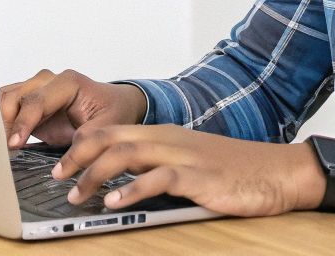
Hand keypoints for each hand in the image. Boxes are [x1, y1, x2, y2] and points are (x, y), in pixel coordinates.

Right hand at [0, 69, 147, 147]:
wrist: (116, 105)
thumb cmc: (113, 112)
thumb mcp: (109, 128)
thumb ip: (87, 140)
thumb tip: (65, 160)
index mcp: (68, 83)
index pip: (36, 101)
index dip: (23, 123)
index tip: (14, 144)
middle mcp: (48, 81)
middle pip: (14, 95)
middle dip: (8, 122)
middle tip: (7, 149)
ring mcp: (38, 88)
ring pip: (7, 97)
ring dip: (4, 121)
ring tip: (7, 146)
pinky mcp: (32, 101)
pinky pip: (10, 106)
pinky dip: (6, 122)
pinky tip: (11, 142)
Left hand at [53, 123, 327, 217]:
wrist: (278, 171)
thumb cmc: (233, 171)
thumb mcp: (187, 162)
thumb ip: (156, 166)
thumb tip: (120, 181)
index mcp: (161, 134)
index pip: (108, 131)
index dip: (79, 145)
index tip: (59, 164)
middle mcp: (166, 139)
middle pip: (107, 137)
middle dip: (76, 156)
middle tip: (56, 177)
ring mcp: (182, 156)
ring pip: (124, 154)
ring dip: (94, 175)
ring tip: (77, 194)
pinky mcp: (197, 177)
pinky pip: (156, 179)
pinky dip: (130, 190)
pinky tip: (114, 203)